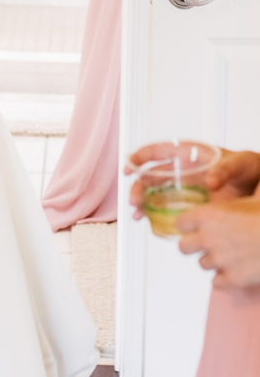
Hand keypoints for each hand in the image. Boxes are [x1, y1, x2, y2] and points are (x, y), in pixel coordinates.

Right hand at [125, 146, 259, 219]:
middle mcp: (180, 170)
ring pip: (155, 194)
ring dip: (142, 203)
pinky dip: (156, 216)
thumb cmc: (247, 168)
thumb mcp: (239, 164)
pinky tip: (151, 225)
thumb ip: (224, 171)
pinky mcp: (189, 205)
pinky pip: (168, 210)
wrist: (258, 186)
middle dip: (138, 187)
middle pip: (151, 176)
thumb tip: (209, 182)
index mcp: (188, 153)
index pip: (157, 151)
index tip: (129, 166)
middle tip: (135, 200)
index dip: (139, 157)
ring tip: (137, 215)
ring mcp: (183, 189)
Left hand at [176, 198, 259, 288]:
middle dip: (194, 246)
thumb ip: (227, 203)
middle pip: (183, 247)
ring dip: (214, 260)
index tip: (196, 226)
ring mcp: (219, 260)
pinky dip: (224, 279)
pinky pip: (217, 283)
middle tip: (208, 243)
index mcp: (207, 215)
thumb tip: (223, 189)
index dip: (188, 225)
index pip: (179, 223)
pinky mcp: (233, 279)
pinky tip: (236, 270)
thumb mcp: (246, 198)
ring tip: (231, 254)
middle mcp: (207, 238)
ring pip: (202, 264)